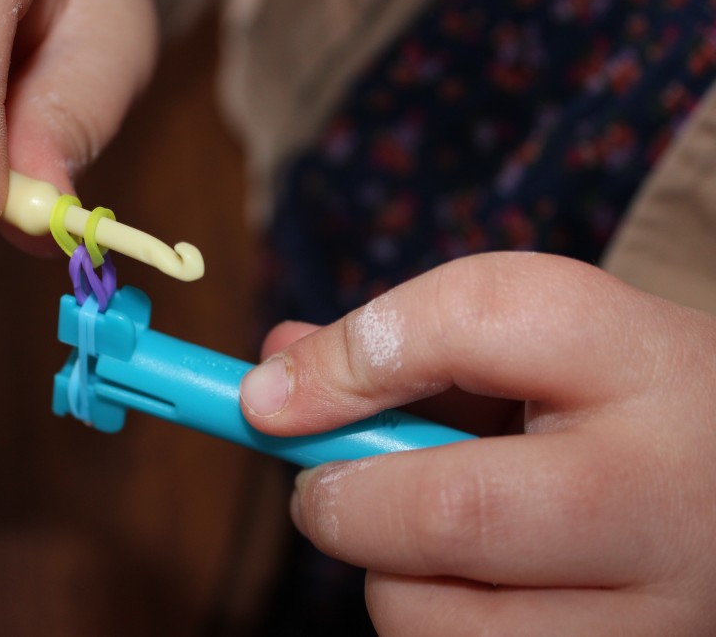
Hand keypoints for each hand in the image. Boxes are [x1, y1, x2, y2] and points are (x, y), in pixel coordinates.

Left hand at [241, 252, 715, 634]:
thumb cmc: (611, 400)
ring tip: (437, 537)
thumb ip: (403, 343)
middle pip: (453, 512)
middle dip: (345, 504)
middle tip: (319, 489)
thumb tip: (273, 376)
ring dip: (391, 575)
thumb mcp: (531, 341)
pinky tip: (481, 585)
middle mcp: (661, 496)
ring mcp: (658, 614)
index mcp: (634, 358)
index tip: (265, 395)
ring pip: (436, 618)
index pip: (477, 319)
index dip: (349, 359)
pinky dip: (431, 622)